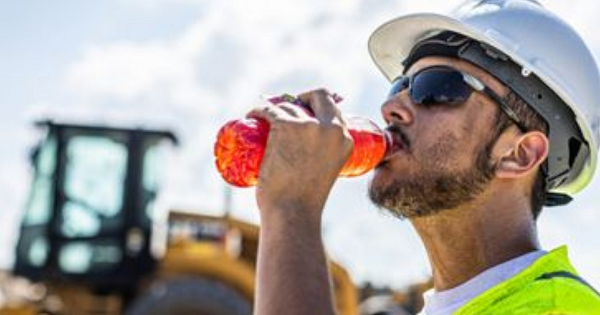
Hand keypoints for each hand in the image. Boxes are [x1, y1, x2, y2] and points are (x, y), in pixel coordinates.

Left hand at [248, 89, 353, 221]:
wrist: (292, 213)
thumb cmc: (305, 203)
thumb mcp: (325, 174)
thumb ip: (322, 160)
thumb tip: (305, 156)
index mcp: (345, 139)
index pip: (333, 108)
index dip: (317, 106)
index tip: (303, 114)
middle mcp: (331, 128)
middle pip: (317, 95)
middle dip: (302, 98)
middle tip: (286, 111)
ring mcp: (308, 126)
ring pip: (288, 105)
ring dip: (275, 108)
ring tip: (264, 119)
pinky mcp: (284, 126)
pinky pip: (268, 109)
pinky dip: (258, 109)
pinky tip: (253, 114)